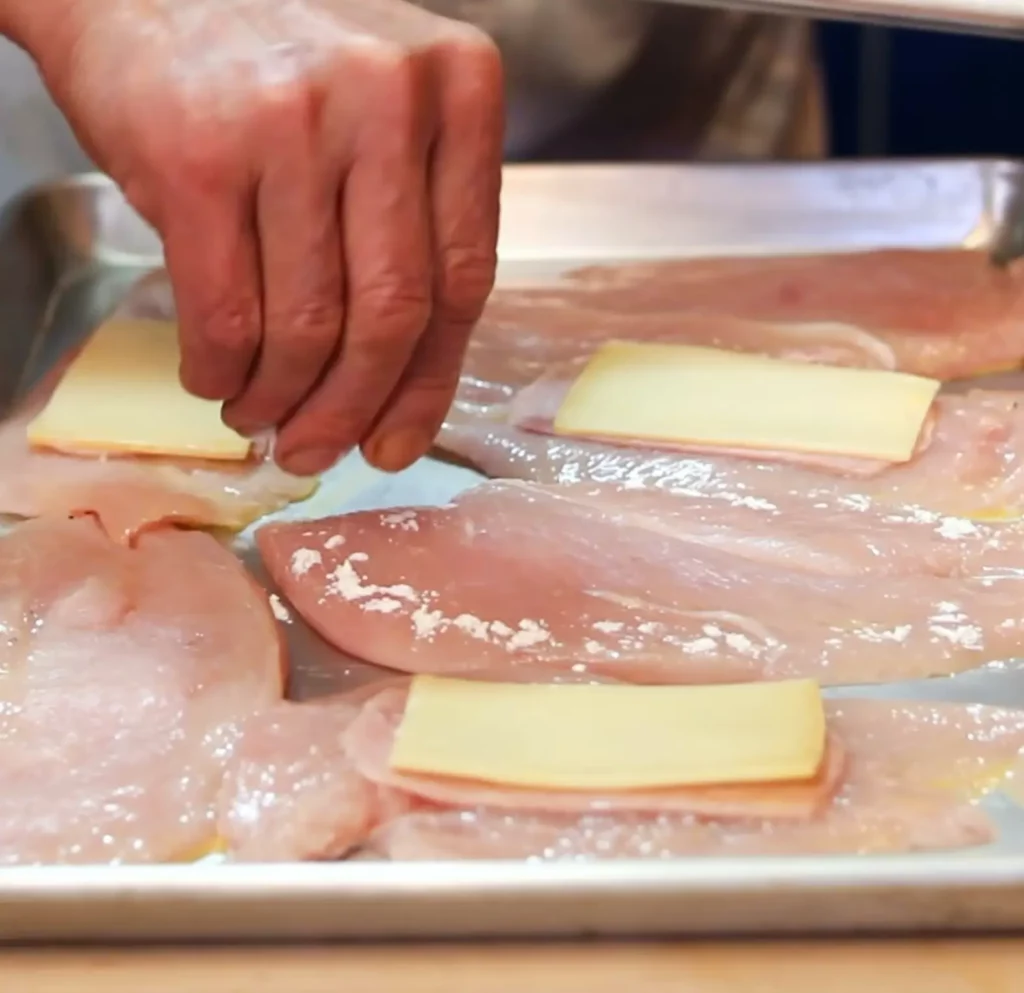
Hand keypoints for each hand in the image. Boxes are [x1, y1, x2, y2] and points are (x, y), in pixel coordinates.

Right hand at [31, 0, 503, 473]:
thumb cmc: (280, 67)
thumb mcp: (385, 117)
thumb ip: (415, 229)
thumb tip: (404, 395)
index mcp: (460, 88)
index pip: (464, 280)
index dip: (428, 384)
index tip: (397, 439)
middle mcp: (388, 97)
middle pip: (392, 316)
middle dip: (354, 409)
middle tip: (320, 450)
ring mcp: (291, 122)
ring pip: (307, 327)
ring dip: (283, 401)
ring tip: (264, 417)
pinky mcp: (198, 156)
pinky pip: (227, 315)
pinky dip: (223, 373)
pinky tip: (219, 382)